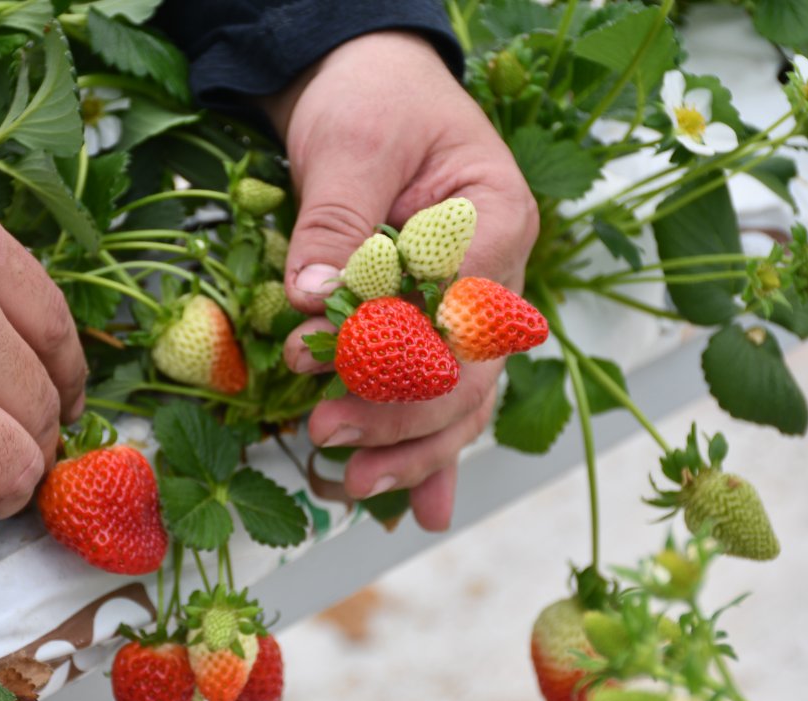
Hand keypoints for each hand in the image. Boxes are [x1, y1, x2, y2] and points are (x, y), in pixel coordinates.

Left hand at [262, 31, 538, 530]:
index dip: (391, 349)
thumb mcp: (352, 143)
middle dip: (397, 415)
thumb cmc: (371, 100)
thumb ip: (337, 220)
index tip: (317, 360)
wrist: (370, 83)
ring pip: (461, 403)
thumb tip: (311, 301)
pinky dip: (430, 456)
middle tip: (325, 436)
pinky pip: (444, 401)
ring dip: (412, 453)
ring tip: (353, 488)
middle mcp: (495, 278)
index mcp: (496, 221)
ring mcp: (472, 311)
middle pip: (466, 373)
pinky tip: (419, 510)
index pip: (458, 313)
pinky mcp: (438, 329)